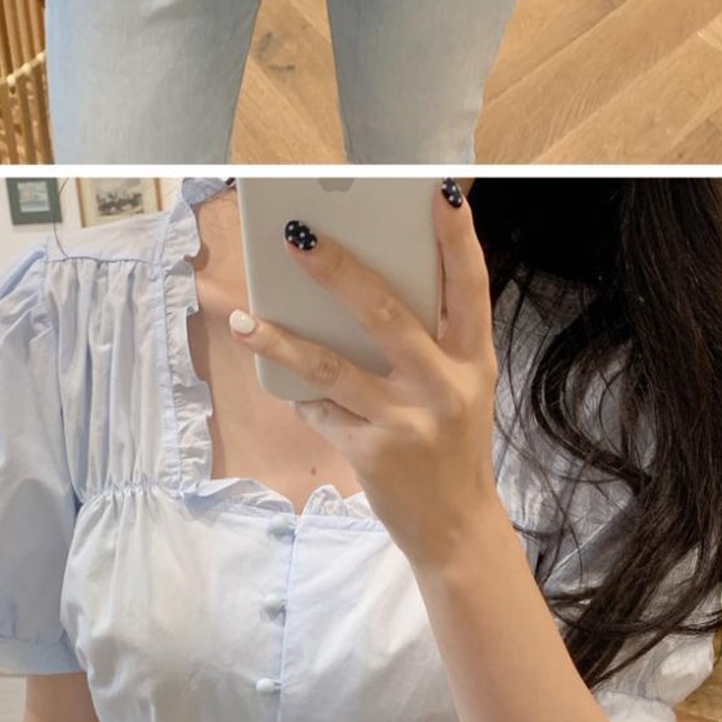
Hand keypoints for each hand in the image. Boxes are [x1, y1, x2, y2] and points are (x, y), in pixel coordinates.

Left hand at [231, 192, 498, 587]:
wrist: (456, 530)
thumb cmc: (451, 445)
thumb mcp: (461, 389)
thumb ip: (432, 342)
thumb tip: (362, 285)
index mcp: (473, 360)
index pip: (470, 286)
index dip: (457, 238)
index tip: (438, 191)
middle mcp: (445, 386)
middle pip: (384, 313)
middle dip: (337, 270)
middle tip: (296, 236)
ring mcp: (408, 422)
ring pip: (332, 367)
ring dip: (283, 339)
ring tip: (247, 320)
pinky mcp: (374, 454)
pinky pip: (321, 410)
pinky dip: (300, 394)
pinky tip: (279, 380)